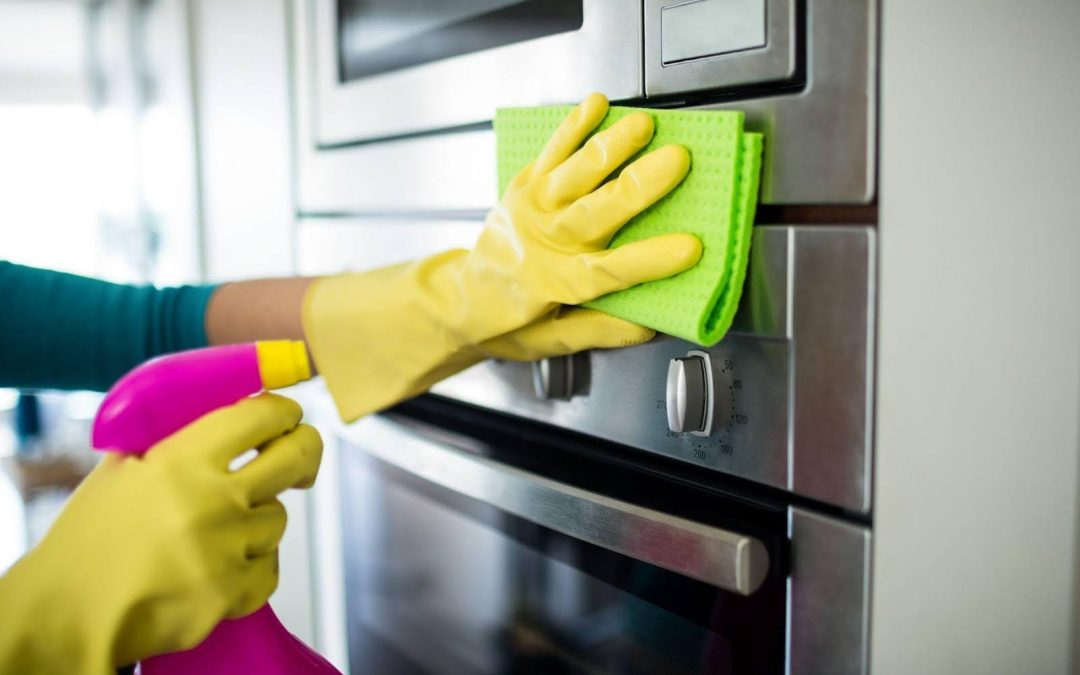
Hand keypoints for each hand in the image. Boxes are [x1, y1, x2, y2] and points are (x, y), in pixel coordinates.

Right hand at [0, 393, 322, 673]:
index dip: (284, 411)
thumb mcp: (119, 472)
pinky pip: (269, 568)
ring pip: (278, 518)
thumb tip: (220, 422)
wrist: (70, 616)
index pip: (262, 415)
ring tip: (214, 535)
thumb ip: (170, 444)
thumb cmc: (88, 544)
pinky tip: (220, 568)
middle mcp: (216, 498)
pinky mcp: (234, 592)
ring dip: (257, 522)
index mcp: (184, 459)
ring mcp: (229, 547)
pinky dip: (252, 567)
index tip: (288, 416)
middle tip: (300, 457)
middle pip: (296, 456)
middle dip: (305, 452)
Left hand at [304, 93, 700, 420]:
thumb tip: (648, 327)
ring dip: (610, 146)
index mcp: (556, 284)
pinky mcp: (524, 186)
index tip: (689, 248)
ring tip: (642, 125)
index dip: (649, 260)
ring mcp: (532, 208)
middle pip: (594, 210)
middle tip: (676, 161)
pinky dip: (573, 125)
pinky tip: (596, 104)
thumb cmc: (508, 322)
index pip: (609, 272)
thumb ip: (600, 332)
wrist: (458, 298)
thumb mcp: (550, 344)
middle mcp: (543, 241)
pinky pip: (550, 152)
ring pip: (574, 173)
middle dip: (638, 184)